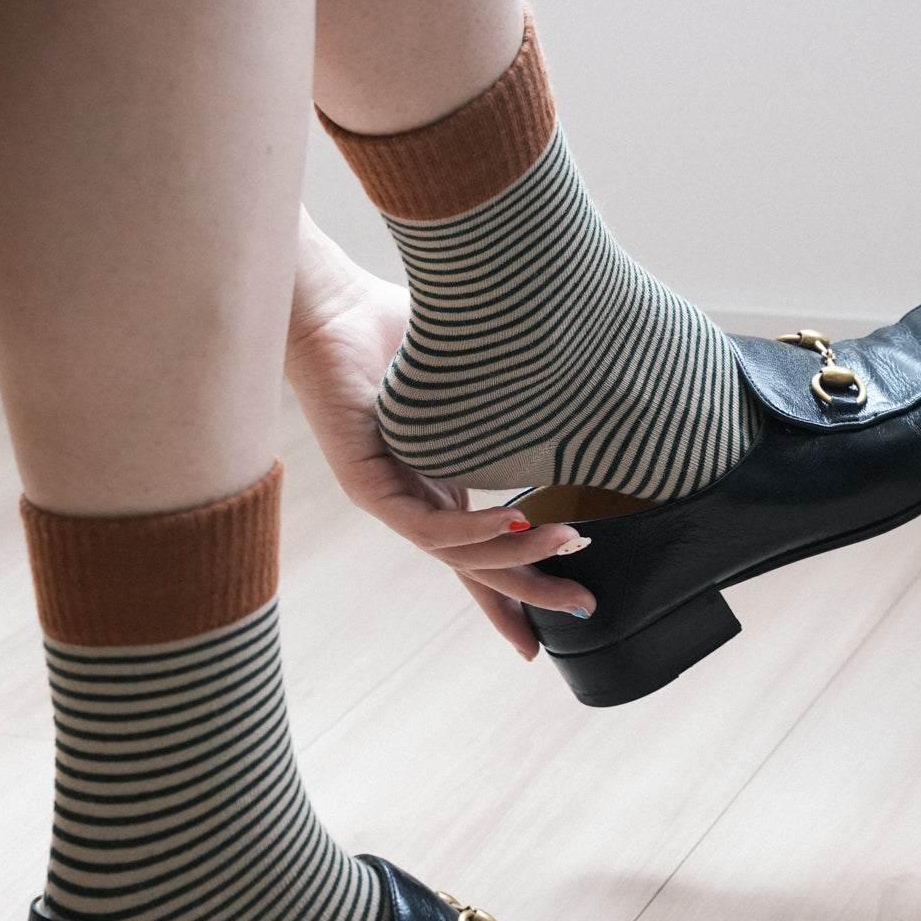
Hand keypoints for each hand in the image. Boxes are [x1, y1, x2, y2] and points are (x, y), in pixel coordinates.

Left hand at [284, 210, 594, 658]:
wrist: (333, 305)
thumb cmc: (404, 332)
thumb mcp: (481, 381)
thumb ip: (520, 406)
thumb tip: (588, 403)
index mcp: (445, 484)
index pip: (489, 550)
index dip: (527, 586)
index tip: (574, 615)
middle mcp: (420, 501)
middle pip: (482, 566)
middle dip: (535, 592)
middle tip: (587, 606)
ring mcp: (392, 501)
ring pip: (459, 553)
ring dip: (517, 555)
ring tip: (567, 543)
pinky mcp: (365, 489)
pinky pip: (425, 526)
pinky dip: (473, 529)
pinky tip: (513, 521)